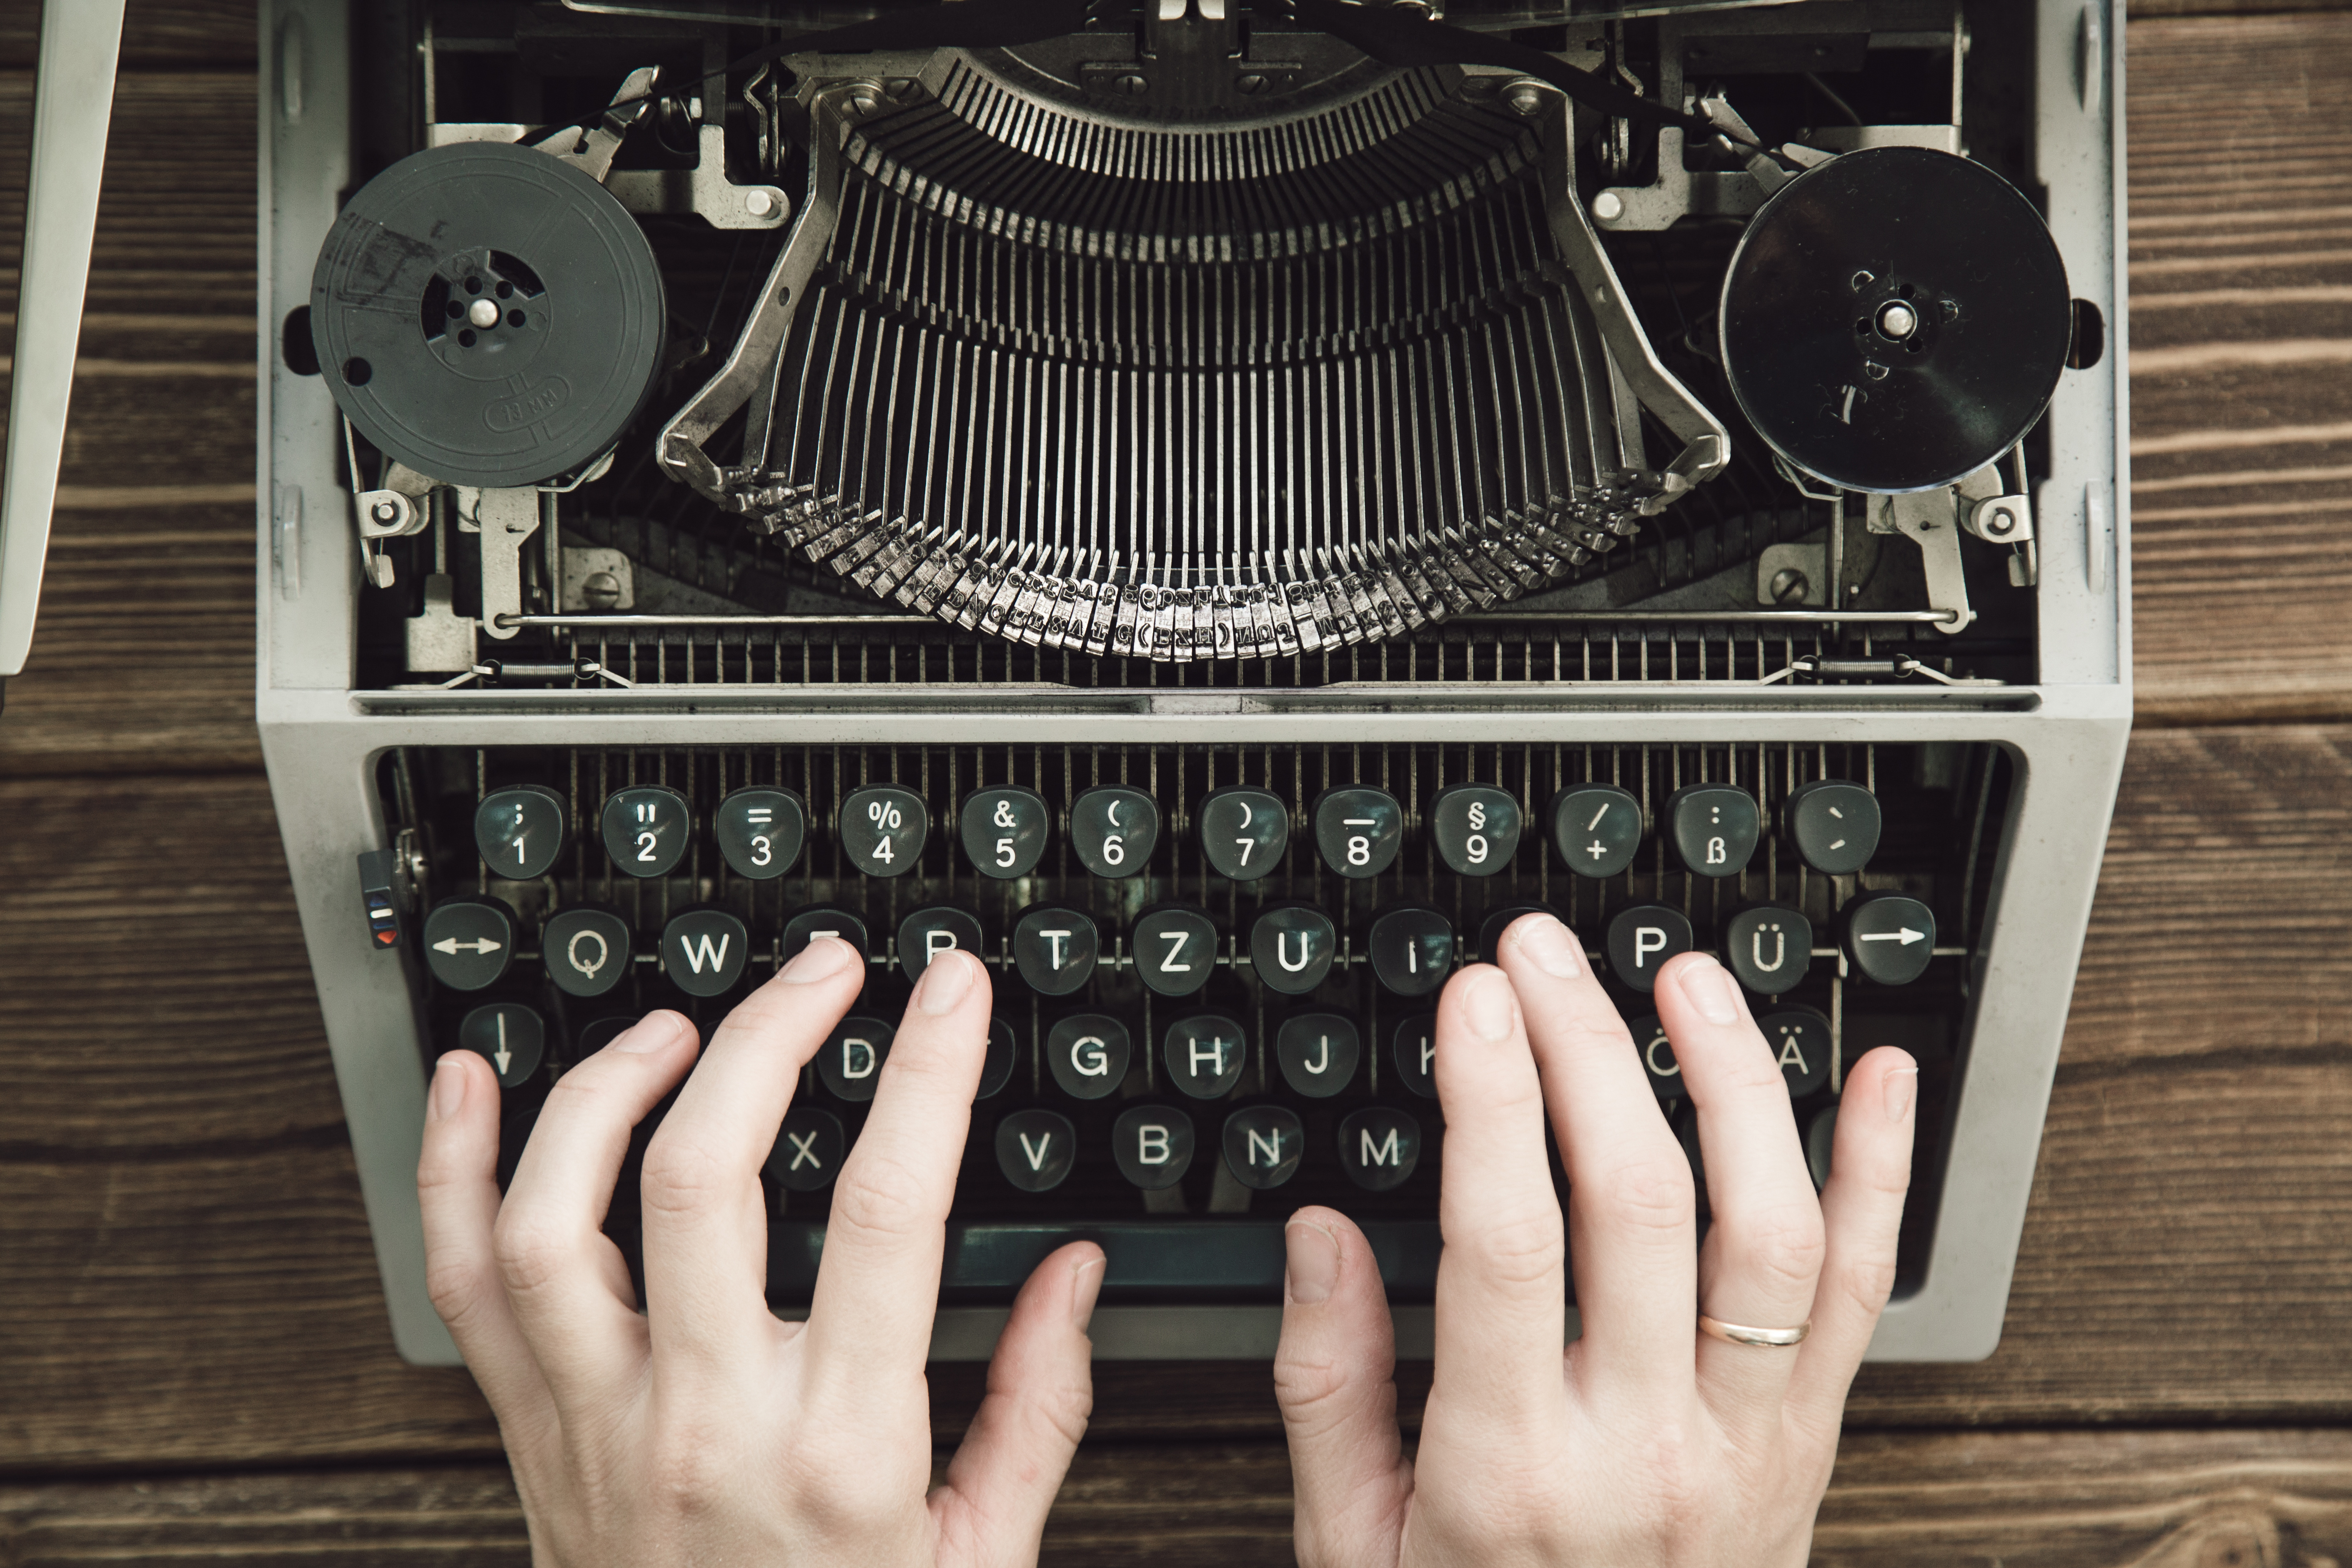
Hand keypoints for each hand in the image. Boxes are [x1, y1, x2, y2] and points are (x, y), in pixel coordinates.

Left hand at [417, 940, 1104, 1567]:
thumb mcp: (985, 1557)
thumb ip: (1040, 1405)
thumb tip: (1074, 1274)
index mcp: (840, 1450)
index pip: (887, 1208)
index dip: (924, 1071)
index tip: (947, 991)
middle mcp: (704, 1426)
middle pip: (700, 1172)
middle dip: (768, 1032)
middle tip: (821, 970)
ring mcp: (598, 1430)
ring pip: (555, 1215)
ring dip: (607, 1088)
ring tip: (676, 1026)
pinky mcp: (533, 1441)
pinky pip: (465, 1286)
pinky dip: (451, 1172)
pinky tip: (471, 1084)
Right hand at [1274, 913, 1916, 1566]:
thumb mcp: (1352, 1548)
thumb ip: (1328, 1388)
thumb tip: (1320, 1236)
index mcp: (1512, 1472)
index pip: (1507, 1243)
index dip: (1492, 1099)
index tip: (1473, 999)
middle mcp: (1647, 1451)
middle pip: (1637, 1204)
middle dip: (1587, 1049)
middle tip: (1544, 955)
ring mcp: (1750, 1445)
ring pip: (1772, 1231)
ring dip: (1736, 1084)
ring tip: (1686, 980)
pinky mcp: (1813, 1443)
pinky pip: (1868, 1294)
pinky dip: (1885, 1177)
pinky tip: (1883, 1077)